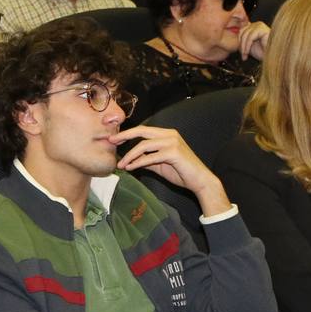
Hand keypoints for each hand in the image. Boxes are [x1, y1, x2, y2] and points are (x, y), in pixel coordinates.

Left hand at [111, 125, 231, 216]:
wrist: (199, 181)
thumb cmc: (181, 172)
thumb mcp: (160, 164)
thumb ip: (147, 159)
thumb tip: (131, 160)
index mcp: (167, 134)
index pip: (144, 130)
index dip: (128, 133)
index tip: (115, 138)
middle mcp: (170, 134)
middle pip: (142, 131)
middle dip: (124, 135)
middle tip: (111, 141)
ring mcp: (172, 142)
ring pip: (144, 145)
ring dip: (130, 155)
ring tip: (121, 164)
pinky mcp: (173, 153)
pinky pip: (150, 157)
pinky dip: (138, 162)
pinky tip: (131, 168)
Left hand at [238, 22, 269, 60]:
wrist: (272, 58)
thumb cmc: (263, 53)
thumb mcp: (248, 46)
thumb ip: (242, 41)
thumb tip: (234, 39)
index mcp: (253, 27)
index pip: (240, 30)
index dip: (239, 41)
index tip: (241, 52)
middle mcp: (257, 24)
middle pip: (242, 31)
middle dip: (241, 44)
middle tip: (243, 54)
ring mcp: (260, 25)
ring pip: (245, 34)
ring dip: (243, 47)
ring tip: (245, 55)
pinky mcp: (263, 29)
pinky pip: (250, 36)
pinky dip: (247, 46)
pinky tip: (248, 53)